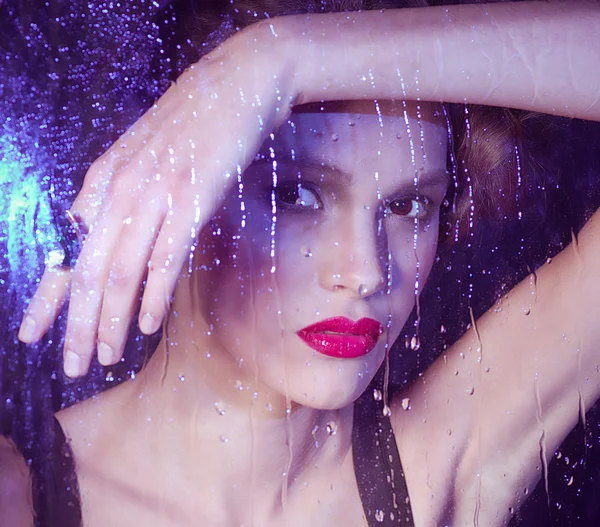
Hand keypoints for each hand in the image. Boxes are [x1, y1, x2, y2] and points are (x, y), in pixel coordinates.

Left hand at [18, 21, 297, 376]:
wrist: (235, 84)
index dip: (48, 298)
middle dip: (77, 325)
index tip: (34, 334)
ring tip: (106, 357)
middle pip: (88, 271)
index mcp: (102, 181)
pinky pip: (165, 257)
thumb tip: (110, 234)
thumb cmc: (193, 124)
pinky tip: (148, 326)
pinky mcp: (191, 199)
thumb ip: (123, 195)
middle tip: (74, 366)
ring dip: (112, 321)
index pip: (65, 251)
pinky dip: (153, 296)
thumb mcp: (145, 157)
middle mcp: (118, 190)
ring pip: (121, 271)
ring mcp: (154, 194)